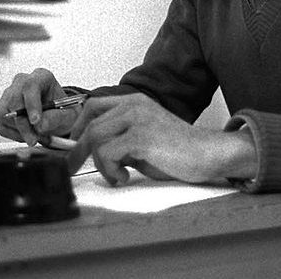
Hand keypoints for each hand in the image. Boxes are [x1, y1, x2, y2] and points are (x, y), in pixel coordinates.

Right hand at [0, 68, 80, 145]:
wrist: (56, 116)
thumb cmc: (62, 111)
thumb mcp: (68, 115)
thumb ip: (56, 118)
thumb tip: (40, 125)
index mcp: (41, 77)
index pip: (30, 86)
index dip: (31, 104)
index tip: (36, 121)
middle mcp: (22, 82)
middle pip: (14, 100)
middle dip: (24, 124)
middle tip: (34, 139)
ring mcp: (8, 95)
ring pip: (5, 115)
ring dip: (20, 132)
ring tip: (36, 136)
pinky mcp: (1, 109)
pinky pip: (2, 126)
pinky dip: (14, 135)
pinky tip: (27, 134)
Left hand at [67, 93, 257, 185]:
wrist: (207, 154)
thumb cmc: (178, 151)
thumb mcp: (143, 140)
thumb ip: (121, 139)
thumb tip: (93, 152)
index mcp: (134, 102)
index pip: (93, 106)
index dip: (78, 125)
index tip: (73, 144)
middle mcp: (134, 105)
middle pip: (91, 125)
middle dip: (78, 150)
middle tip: (73, 168)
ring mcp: (137, 118)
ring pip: (95, 138)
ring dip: (98, 163)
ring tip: (115, 176)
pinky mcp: (141, 136)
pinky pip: (107, 153)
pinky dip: (109, 170)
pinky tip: (124, 177)